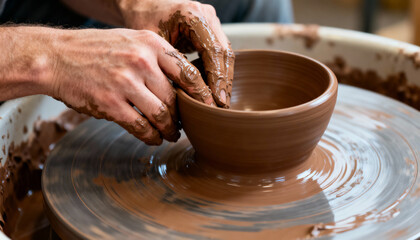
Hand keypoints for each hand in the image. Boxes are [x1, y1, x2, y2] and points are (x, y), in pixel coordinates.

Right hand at [48, 28, 214, 144]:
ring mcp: (125, 83)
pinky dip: (151, 137)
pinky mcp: (110, 104)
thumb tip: (183, 86)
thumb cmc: (97, 50)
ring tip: (171, 134)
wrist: (57, 57)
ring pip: (161, 115)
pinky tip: (153, 138)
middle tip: (185, 125)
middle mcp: (141, 62)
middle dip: (183, 117)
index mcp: (151, 44)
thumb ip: (158, 59)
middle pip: (175, 99)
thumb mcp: (132, 41)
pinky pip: (140, 127)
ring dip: (170, 130)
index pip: (188, 73)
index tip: (209, 108)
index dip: (202, 95)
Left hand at [117, 0, 234, 106]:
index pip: (213, 51)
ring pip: (226, 54)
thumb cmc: (142, 21)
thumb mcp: (153, 46)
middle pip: (225, 52)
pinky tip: (214, 90)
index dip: (217, 78)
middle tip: (222, 105)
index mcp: (193, 15)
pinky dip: (218, 72)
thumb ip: (171, 66)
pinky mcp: (210, 29)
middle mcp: (206, 15)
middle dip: (224, 81)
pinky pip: (219, 53)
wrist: (141, 6)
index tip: (217, 100)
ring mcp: (211, 21)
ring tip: (220, 102)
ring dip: (224, 78)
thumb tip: (186, 97)